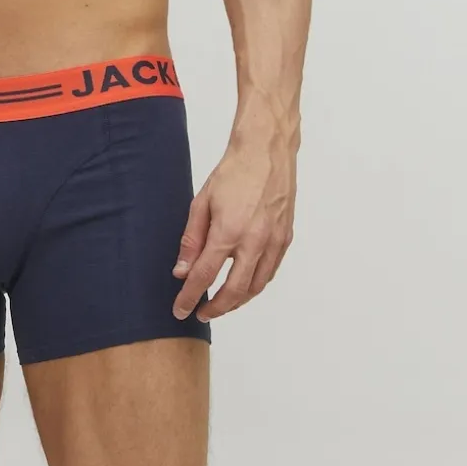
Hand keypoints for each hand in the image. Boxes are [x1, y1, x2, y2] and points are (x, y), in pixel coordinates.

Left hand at [172, 130, 296, 321]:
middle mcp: (255, 242)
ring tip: (220, 303)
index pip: (205, 276)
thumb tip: (182, 270)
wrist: (266, 152)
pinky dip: (255, 284)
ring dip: (237, 300)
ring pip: (256, 286)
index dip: (190, 296)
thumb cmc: (233, 172)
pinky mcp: (286, 238)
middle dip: (216, 307)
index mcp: (229, 231)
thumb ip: (192, 239)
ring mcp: (274, 242)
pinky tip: (243, 284)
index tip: (180, 310)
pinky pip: (270, 271)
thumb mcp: (202, 202)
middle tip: (201, 313)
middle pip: (235, 290)